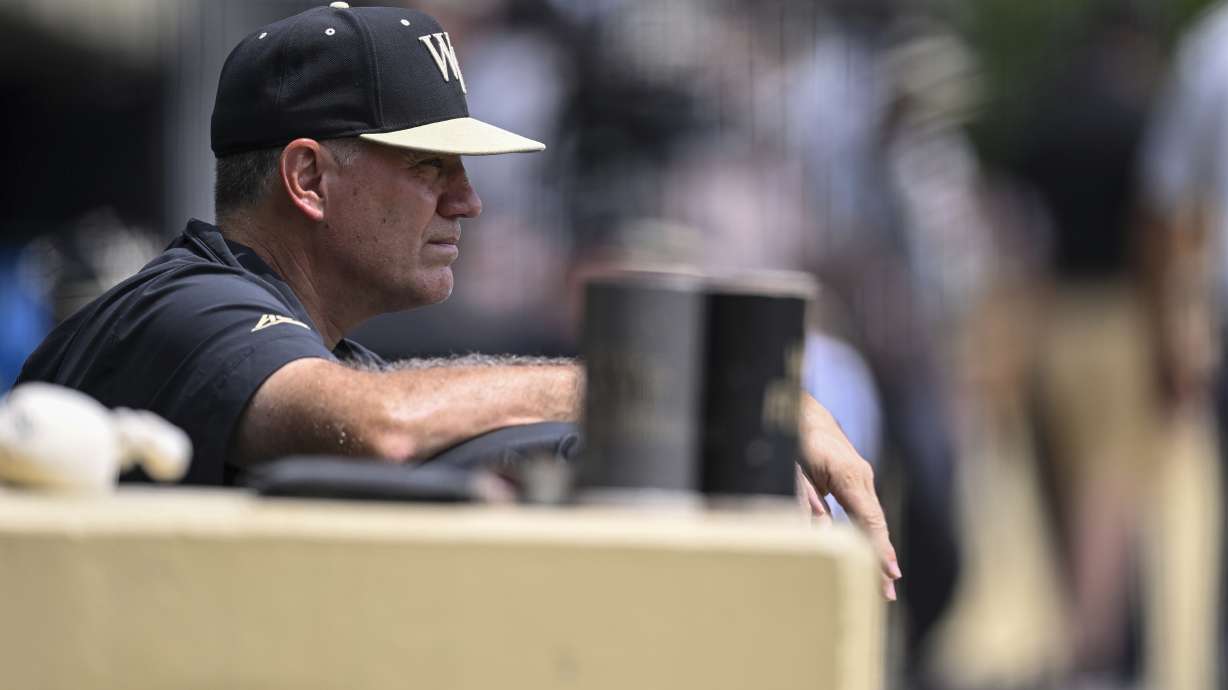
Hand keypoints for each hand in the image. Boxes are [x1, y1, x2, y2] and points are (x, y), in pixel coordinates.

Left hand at [797, 394, 900, 599]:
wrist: (803, 411)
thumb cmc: (796, 439)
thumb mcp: (794, 469)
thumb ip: (805, 500)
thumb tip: (819, 534)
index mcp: (849, 475)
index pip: (868, 518)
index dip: (878, 548)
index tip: (889, 572)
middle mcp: (862, 476)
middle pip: (876, 524)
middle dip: (882, 559)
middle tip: (887, 593)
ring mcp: (862, 477)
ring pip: (873, 520)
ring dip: (877, 550)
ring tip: (882, 584)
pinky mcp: (856, 480)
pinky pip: (866, 512)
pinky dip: (870, 535)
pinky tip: (871, 557)